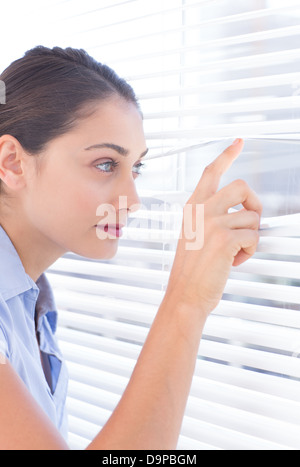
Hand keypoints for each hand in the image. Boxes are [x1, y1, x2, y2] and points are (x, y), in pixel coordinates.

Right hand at [167, 139, 262, 317]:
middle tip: (249, 223)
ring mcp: (212, 223)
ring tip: (232, 254)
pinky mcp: (225, 238)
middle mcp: (201, 210)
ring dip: (249, 239)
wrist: (184, 295)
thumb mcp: (192, 235)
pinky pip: (254, 237)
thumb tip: (243, 212)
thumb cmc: (191, 270)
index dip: (226, 155)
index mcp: (192, 208)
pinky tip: (233, 262)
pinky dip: (249, 252)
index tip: (238, 141)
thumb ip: (210, 218)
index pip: (210, 173)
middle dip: (254, 205)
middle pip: (242, 186)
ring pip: (252, 218)